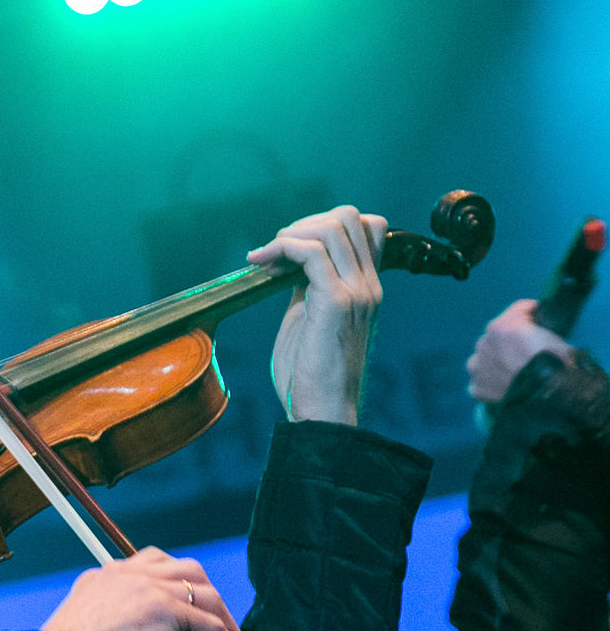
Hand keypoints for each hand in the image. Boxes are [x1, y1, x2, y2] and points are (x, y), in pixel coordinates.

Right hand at [40, 548, 256, 630]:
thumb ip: (143, 629)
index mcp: (108, 575)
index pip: (155, 564)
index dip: (179, 587)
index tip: (190, 610)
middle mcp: (129, 573)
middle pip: (188, 570)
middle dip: (208, 598)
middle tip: (220, 630)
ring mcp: (149, 587)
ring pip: (205, 594)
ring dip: (225, 624)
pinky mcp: (166, 609)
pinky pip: (211, 627)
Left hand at [247, 205, 386, 425]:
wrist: (322, 413)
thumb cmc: (311, 376)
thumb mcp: (310, 320)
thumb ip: (308, 289)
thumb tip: (290, 264)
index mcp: (367, 288)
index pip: (368, 227)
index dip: (325, 225)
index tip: (291, 249)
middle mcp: (369, 285)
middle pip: (350, 217)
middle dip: (304, 223)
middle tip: (274, 250)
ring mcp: (357, 292)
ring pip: (333, 226)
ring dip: (290, 233)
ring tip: (265, 256)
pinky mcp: (337, 303)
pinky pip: (311, 252)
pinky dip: (282, 248)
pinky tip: (261, 263)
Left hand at [467, 299, 570, 404]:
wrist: (547, 393)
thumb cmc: (554, 361)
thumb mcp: (553, 335)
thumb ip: (537, 327)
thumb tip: (535, 331)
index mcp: (500, 325)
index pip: (514, 315)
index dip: (527, 319)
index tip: (535, 323)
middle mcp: (483, 343)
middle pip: (495, 339)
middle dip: (508, 344)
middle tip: (524, 354)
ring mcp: (477, 366)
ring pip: (483, 360)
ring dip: (494, 363)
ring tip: (512, 372)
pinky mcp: (477, 387)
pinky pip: (481, 383)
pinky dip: (491, 384)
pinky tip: (506, 387)